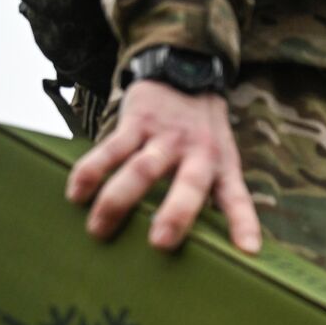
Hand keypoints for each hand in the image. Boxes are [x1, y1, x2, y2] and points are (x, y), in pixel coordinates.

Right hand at [66, 80, 260, 253]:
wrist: (185, 72)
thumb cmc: (202, 134)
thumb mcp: (221, 160)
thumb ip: (215, 196)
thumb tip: (216, 247)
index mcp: (222, 167)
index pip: (238, 198)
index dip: (244, 224)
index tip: (249, 251)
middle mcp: (197, 152)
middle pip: (189, 185)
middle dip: (176, 214)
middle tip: (160, 243)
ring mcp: (166, 136)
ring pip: (141, 169)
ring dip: (118, 200)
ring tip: (98, 230)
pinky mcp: (136, 122)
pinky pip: (110, 148)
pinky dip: (92, 171)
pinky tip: (76, 195)